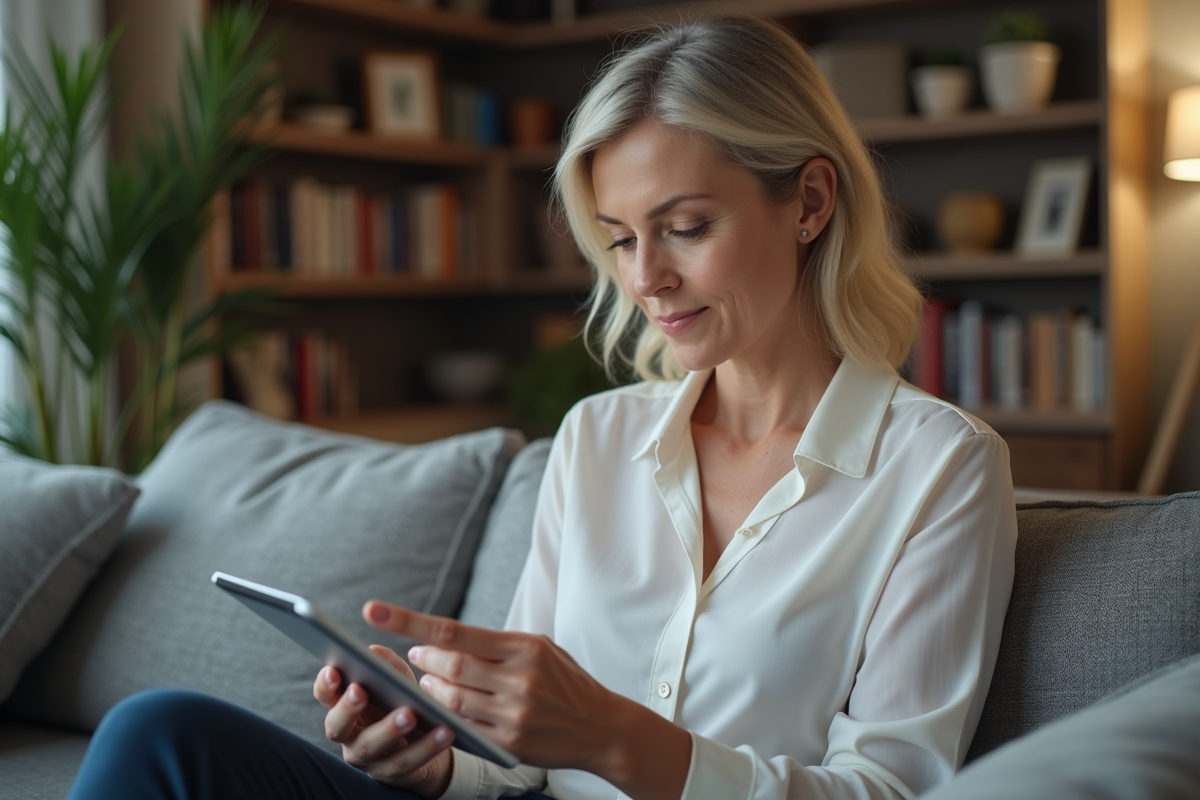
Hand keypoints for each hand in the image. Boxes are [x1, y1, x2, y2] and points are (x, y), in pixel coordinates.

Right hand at [312, 645, 454, 797]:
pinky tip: (444, 732)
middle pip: (337, 726)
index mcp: (344, 705)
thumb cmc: (403, 700)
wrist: (426, 738)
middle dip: (347, 708)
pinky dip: (426, 747)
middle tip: (361, 691)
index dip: (325, 684)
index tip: (333, 670)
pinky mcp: (391, 773)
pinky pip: (406, 762)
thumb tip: (374, 650)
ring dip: (389, 729)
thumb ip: (386, 664)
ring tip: (409, 714)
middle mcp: (348, 734)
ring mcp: (367, 757)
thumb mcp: (398, 680)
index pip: (325, 695)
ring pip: (370, 746)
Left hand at [363, 601, 621, 774]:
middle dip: (425, 661)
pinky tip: (440, 709)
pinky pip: (465, 728)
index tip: (372, 610)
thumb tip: (440, 641)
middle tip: (415, 656)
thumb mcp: (540, 648)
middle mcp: (520, 679)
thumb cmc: (564, 681)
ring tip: (427, 681)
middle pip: (450, 666)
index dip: (408, 621)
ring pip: (453, 699)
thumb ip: (495, 644)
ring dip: (431, 689)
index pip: (454, 631)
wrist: (601, 726)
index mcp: (525, 647)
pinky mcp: (511, 742)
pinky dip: (445, 717)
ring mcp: (515, 713)